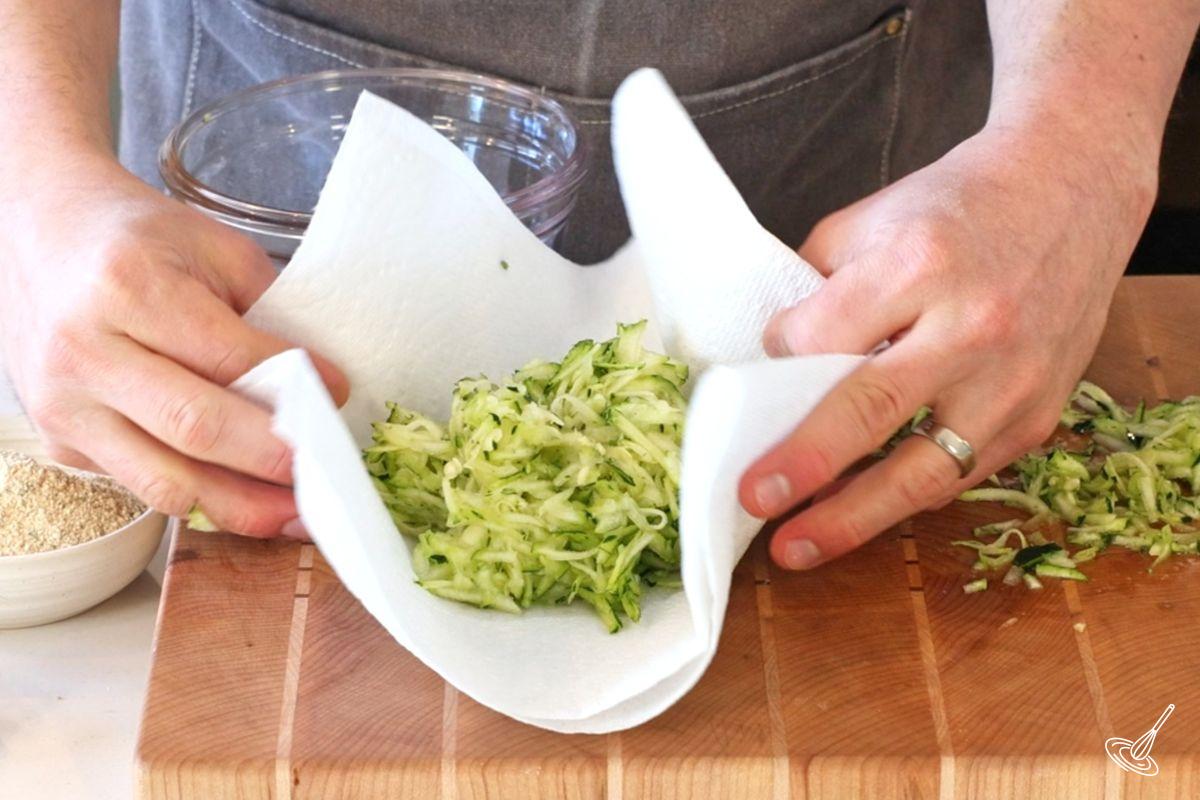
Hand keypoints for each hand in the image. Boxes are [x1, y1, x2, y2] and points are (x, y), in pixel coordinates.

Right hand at [0, 154, 348, 536]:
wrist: (43, 233)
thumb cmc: (138, 238)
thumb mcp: (213, 248)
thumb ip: (264, 314)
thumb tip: (318, 388)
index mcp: (128, 288)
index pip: (227, 358)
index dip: (292, 387)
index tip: (338, 396)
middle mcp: (85, 351)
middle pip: (195, 429)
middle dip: (273, 460)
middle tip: (328, 474)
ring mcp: (64, 405)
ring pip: (165, 483)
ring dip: (242, 507)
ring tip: (296, 512)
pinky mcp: (61, 441)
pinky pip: (142, 486)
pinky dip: (202, 498)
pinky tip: (245, 495)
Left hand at [738, 121, 1155, 569]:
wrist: (1071, 189)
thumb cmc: (956, 207)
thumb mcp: (872, 220)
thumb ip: (817, 286)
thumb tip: (767, 358)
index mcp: (918, 265)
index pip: (818, 338)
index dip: (775, 364)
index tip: (754, 378)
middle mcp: (970, 326)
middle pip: (868, 412)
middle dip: (801, 465)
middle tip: (751, 500)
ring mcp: (1011, 380)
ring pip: (922, 471)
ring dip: (852, 518)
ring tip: (796, 548)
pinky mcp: (1037, 417)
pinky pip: (959, 476)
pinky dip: (904, 500)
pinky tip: (859, 515)